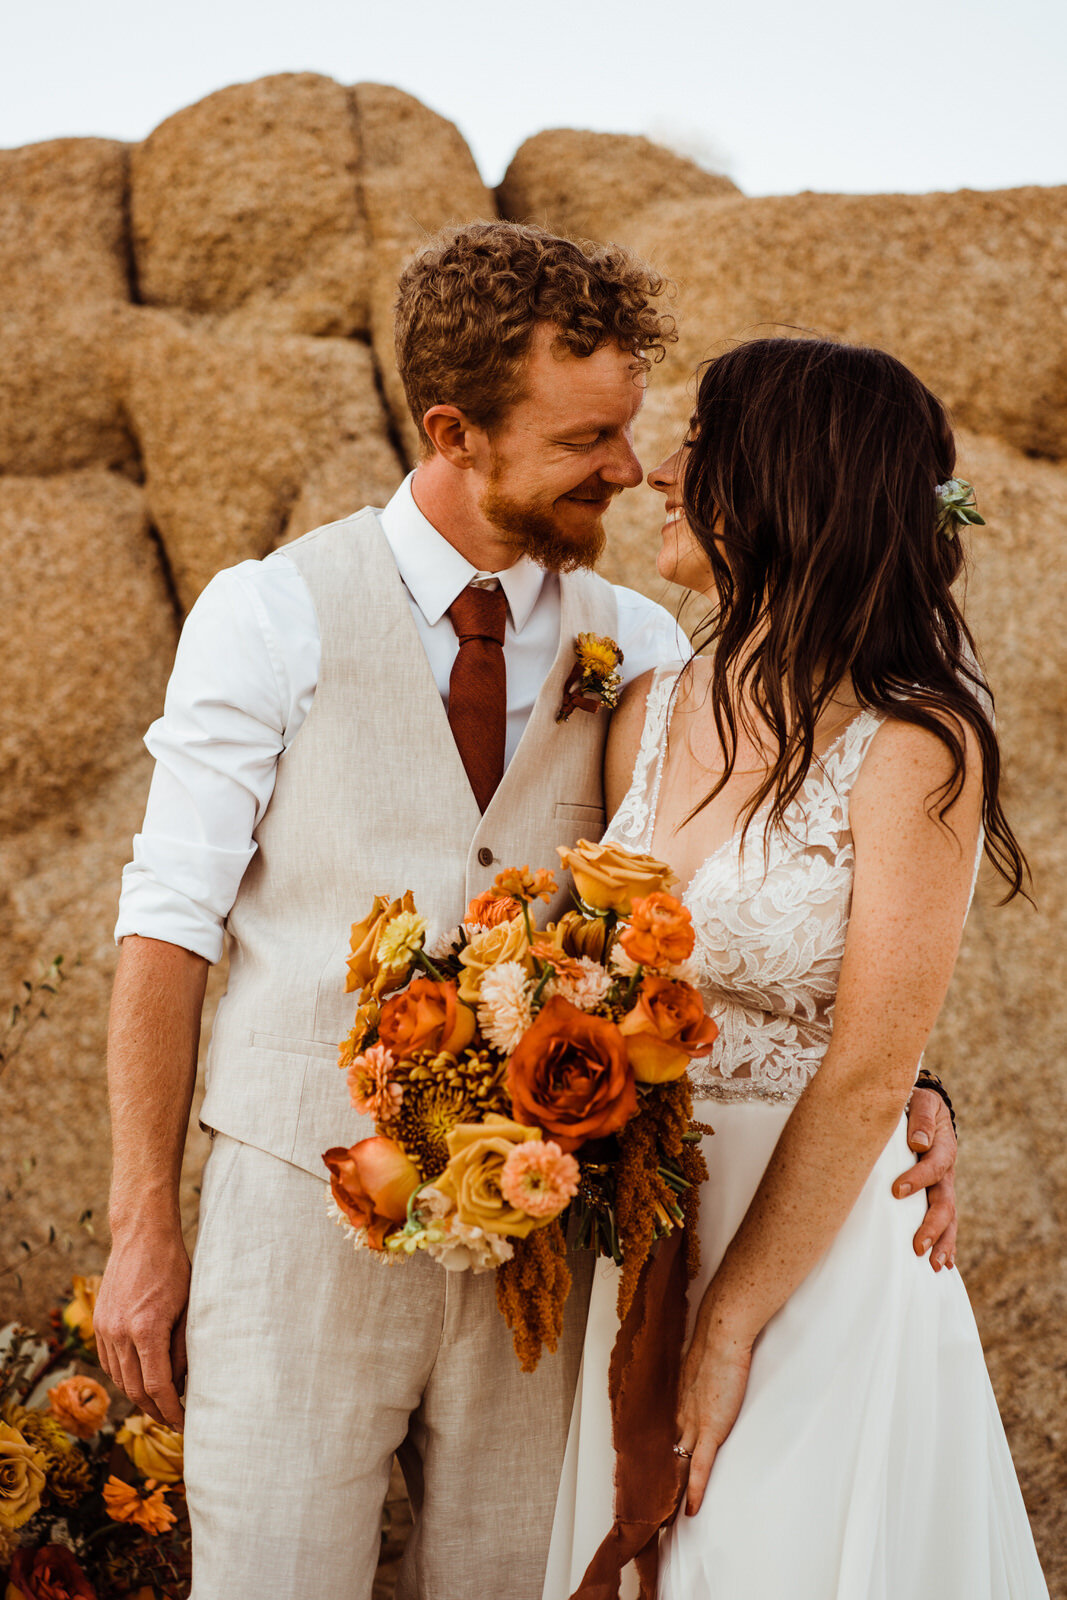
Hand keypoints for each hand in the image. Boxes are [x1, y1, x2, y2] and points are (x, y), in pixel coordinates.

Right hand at [94, 1225, 190, 1429]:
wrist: (142, 1235)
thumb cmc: (174, 1267)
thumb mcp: (189, 1306)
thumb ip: (184, 1347)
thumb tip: (182, 1383)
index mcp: (146, 1329)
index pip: (157, 1386)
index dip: (171, 1410)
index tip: (184, 1422)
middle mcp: (120, 1333)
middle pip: (135, 1389)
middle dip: (155, 1410)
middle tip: (174, 1419)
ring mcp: (104, 1328)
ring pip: (119, 1379)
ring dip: (138, 1395)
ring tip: (160, 1402)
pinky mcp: (98, 1322)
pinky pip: (107, 1362)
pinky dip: (123, 1376)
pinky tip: (139, 1378)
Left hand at [674, 1318, 752, 1517]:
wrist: (722, 1331)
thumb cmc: (717, 1338)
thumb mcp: (702, 1359)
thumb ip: (700, 1372)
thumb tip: (705, 1371)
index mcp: (678, 1397)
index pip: (665, 1432)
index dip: (661, 1453)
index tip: (655, 1468)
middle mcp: (680, 1412)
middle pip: (666, 1452)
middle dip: (660, 1478)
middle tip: (652, 1501)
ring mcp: (693, 1422)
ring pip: (678, 1464)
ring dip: (673, 1491)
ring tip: (665, 1516)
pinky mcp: (711, 1428)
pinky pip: (700, 1467)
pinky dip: (695, 1490)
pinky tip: (691, 1509)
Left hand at [893, 1090, 956, 1271]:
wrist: (922, 1107)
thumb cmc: (915, 1103)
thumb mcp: (921, 1101)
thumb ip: (920, 1118)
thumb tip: (918, 1143)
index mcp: (942, 1147)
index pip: (934, 1166)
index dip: (917, 1179)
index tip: (897, 1191)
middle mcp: (946, 1172)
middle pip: (945, 1202)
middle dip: (933, 1226)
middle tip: (918, 1246)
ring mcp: (943, 1187)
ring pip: (948, 1219)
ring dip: (942, 1243)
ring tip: (934, 1265)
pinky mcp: (935, 1196)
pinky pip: (943, 1222)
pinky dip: (945, 1243)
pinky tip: (941, 1265)